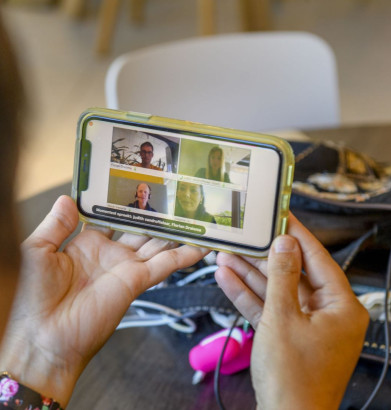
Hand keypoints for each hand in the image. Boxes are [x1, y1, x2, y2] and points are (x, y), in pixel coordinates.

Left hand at [0, 196, 207, 405]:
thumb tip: (68, 197)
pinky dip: (185, 255)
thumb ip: (56, 225)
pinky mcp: (137, 281)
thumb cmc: (33, 298)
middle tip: (175, 197)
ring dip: (176, 232)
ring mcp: (126, 267)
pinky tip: (201, 245)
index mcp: (87, 243)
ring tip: (193, 216)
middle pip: (141, 229)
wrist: (44, 338)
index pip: (112, 218)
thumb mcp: (38, 252)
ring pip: (158, 243)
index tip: (138, 186)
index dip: (124, 204)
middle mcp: (111, 253)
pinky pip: (166, 264)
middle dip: (156, 215)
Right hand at [215, 214, 368, 409]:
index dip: (296, 234)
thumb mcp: (283, 318)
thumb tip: (284, 244)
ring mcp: (307, 324)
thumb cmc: (294, 380)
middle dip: (264, 256)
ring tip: (228, 254)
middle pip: (293, 273)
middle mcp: (328, 313)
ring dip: (251, 274)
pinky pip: (269, 307)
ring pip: (277, 289)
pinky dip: (250, 295)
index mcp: (341, 307)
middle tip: (248, 235)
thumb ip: (282, 276)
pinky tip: (228, 278)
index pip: (317, 258)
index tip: (282, 214)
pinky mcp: (289, 334)